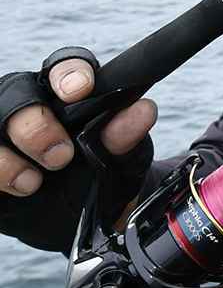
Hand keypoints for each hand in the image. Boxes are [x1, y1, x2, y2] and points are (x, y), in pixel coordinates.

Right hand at [0, 55, 156, 197]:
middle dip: (36, 124)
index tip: (81, 90)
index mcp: (68, 94)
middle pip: (19, 93)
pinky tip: (20, 189)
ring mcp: (4, 134)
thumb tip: (143, 110)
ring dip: (8, 158)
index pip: (65, 66)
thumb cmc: (101, 176)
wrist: (82, 220)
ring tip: (34, 182)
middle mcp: (31, 105)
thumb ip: (126, 137)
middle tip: (61, 156)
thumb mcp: (119, 161)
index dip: (70, 73)